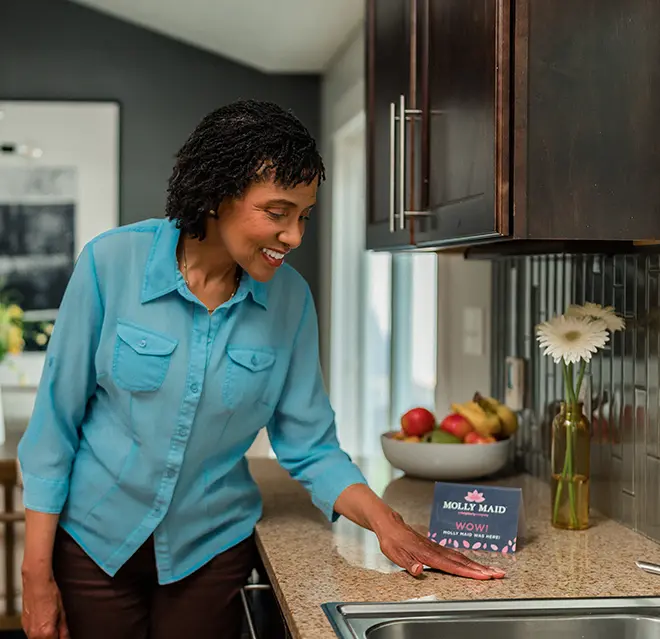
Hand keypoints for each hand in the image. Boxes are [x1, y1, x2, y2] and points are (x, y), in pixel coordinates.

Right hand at [21, 571, 68, 638]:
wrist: (37, 583)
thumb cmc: (50, 593)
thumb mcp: (62, 613)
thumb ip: (64, 630)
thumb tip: (67, 638)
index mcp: (46, 632)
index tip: (65, 636)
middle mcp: (35, 635)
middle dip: (54, 637)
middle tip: (59, 631)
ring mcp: (27, 631)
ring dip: (47, 636)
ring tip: (52, 624)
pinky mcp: (23, 626)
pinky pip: (32, 635)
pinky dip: (39, 632)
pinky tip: (44, 622)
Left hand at [376, 513, 505, 579]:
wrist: (390, 525)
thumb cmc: (392, 540)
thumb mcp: (395, 554)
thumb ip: (408, 563)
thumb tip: (418, 570)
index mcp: (427, 554)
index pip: (451, 565)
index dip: (468, 572)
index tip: (484, 576)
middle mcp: (435, 550)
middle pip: (462, 561)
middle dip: (481, 569)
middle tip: (499, 574)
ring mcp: (437, 547)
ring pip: (461, 557)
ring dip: (478, 565)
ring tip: (493, 571)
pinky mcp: (436, 547)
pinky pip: (455, 555)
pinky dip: (467, 561)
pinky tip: (474, 565)